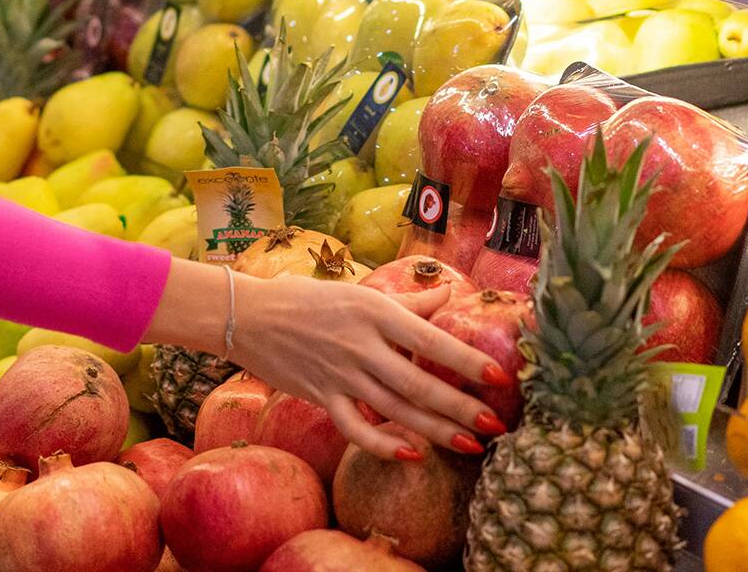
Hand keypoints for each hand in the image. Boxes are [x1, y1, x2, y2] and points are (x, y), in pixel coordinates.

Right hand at [227, 274, 508, 460]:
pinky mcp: (321, 397)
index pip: (431, 339)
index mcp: (375, 312)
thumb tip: (449, 296)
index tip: (498, 379)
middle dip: (460, 407)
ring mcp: (340, 374)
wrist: (249, 315)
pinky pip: (356, 428)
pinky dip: (383, 445)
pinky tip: (411, 455)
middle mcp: (360, 345)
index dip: (466, 361)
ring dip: (435, 431)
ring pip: (395, 410)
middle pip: (417, 384)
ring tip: (470, 446)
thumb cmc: (309, 300)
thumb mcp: (361, 293)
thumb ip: (407, 302)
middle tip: (495, 425)